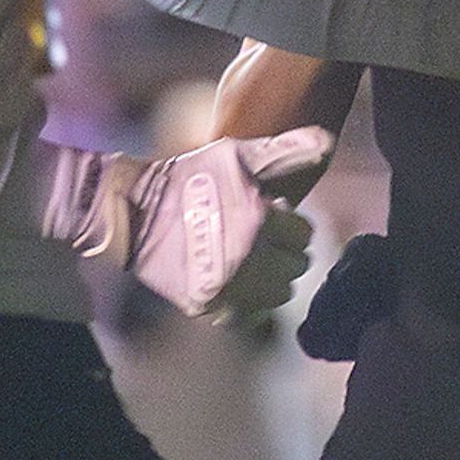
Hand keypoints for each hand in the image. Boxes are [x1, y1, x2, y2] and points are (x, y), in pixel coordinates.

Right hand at [98, 126, 336, 319]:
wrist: (132, 211)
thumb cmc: (188, 177)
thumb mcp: (235, 155)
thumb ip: (286, 150)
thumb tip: (327, 143)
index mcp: (260, 219)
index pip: (303, 234)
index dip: (288, 223)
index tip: (270, 216)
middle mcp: (249, 257)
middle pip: (296, 266)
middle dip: (284, 251)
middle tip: (261, 238)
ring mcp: (229, 286)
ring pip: (278, 294)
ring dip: (271, 278)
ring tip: (250, 260)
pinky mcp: (209, 306)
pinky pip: (250, 316)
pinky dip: (248, 304)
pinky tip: (237, 284)